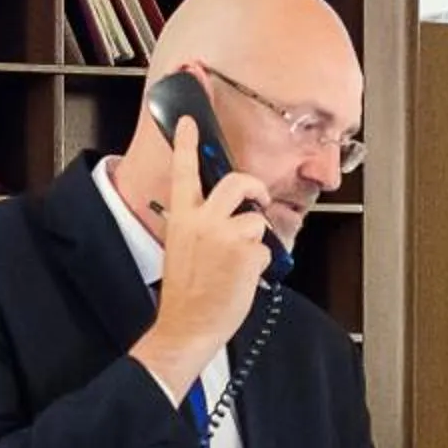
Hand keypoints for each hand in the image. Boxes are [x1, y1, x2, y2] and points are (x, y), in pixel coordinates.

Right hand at [130, 115, 272, 393]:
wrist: (187, 325)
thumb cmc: (187, 292)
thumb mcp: (183, 248)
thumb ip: (200, 225)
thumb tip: (227, 215)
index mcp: (182, 217)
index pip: (184, 171)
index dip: (187, 143)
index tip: (190, 121)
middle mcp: (203, 220)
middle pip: (237, 182)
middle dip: (254, 187)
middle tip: (259, 197)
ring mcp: (226, 235)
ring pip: (256, 222)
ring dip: (254, 242)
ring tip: (236, 264)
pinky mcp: (247, 253)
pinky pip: (265, 250)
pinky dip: (259, 265)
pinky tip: (241, 278)